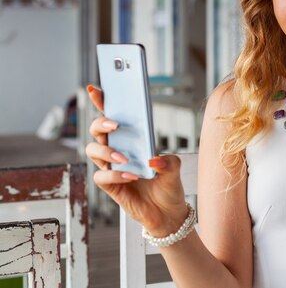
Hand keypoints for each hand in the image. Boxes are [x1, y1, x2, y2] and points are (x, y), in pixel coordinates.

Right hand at [85, 85, 187, 235]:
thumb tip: (152, 160)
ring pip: (93, 151)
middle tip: (116, 124)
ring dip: (108, 152)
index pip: (113, 116)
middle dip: (102, 122)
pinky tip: (132, 175)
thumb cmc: (168, 185)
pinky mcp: (110, 186)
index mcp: (131, 139)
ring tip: (125, 158)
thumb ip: (168, 161)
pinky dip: (116, 174)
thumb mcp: (175, 168)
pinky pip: (102, 176)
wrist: (168, 213)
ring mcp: (111, 167)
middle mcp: (117, 150)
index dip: (103, 101)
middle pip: (97, 130)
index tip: (96, 88)